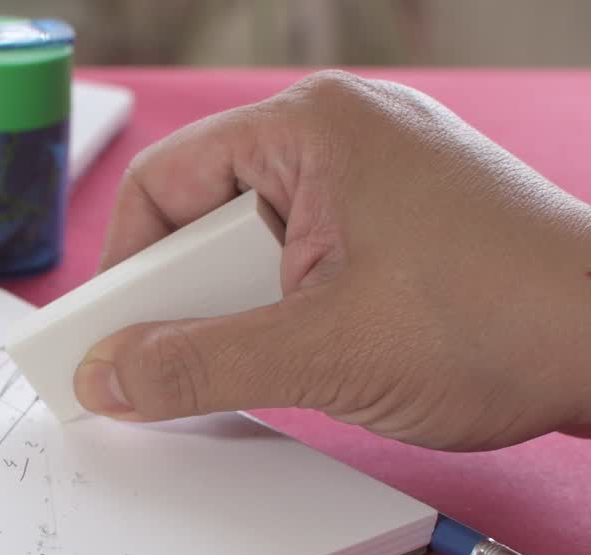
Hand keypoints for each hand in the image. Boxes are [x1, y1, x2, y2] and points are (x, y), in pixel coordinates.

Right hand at [73, 70, 590, 449]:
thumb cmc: (501, 321)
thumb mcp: (319, 353)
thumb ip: (195, 366)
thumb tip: (106, 376)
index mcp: (310, 127)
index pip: (163, 183)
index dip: (123, 267)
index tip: (104, 337)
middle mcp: (341, 133)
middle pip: (206, 212)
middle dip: (183, 298)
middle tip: (172, 368)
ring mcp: (376, 173)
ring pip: (254, 241)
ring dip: (237, 310)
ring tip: (260, 364)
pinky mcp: (401, 215)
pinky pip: (304, 254)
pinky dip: (283, 307)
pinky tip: (300, 355)